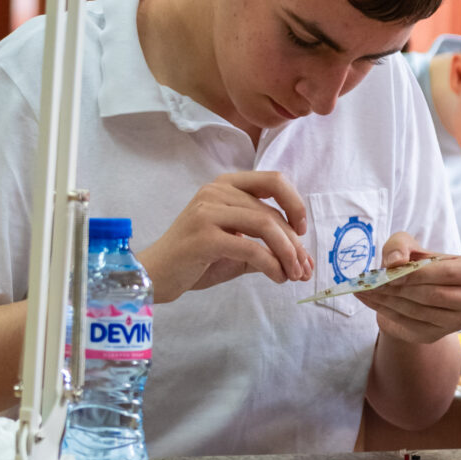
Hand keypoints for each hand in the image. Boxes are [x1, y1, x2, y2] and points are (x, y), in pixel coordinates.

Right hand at [139, 171, 314, 298]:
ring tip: (294, 275)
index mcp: (225, 186)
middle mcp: (216, 191)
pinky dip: (271, 265)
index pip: (273, 181)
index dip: (295, 204)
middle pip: (272, 211)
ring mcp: (208, 212)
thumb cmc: (196, 259)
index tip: (301, 231)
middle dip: (295, 243)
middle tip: (304, 268)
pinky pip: (251, 248)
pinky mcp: (205, 236)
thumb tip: (301, 259)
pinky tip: (277, 278)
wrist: (156, 274)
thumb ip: (265, 244)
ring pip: (266, 226)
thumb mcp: (236, 246)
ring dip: (288, 254)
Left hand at [365, 232, 460, 343]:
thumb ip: (400, 245)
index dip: (418, 275)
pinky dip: (386, 312)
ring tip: (366, 290)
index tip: (391, 273)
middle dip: (400, 289)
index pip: (448, 274)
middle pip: (434, 295)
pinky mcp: (438, 335)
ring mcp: (458, 321)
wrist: (414, 291)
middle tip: (373, 283)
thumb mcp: (407, 245)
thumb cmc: (416, 264)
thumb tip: (395, 262)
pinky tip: (370, 300)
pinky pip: (410, 324)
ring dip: (389, 301)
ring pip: (420, 311)